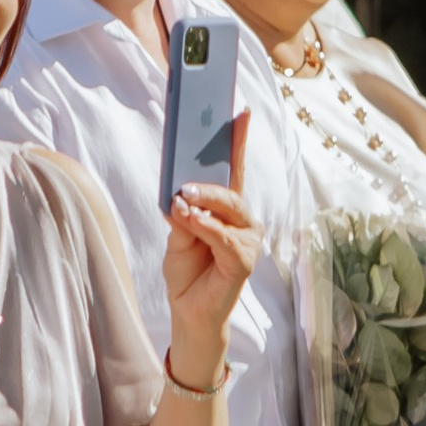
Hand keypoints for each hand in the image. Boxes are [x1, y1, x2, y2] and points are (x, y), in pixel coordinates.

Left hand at [161, 154, 260, 385]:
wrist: (188, 311)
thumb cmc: (187, 272)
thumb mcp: (177, 237)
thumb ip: (182, 216)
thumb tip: (182, 197)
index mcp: (227, 210)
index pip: (233, 170)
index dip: (238, 142)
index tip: (240, 113)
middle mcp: (243, 222)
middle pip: (231, 190)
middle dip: (209, 181)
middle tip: (185, 179)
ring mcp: (248, 241)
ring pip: (229, 212)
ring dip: (206, 204)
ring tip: (184, 199)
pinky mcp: (244, 261)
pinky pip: (225, 238)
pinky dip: (208, 228)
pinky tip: (192, 220)